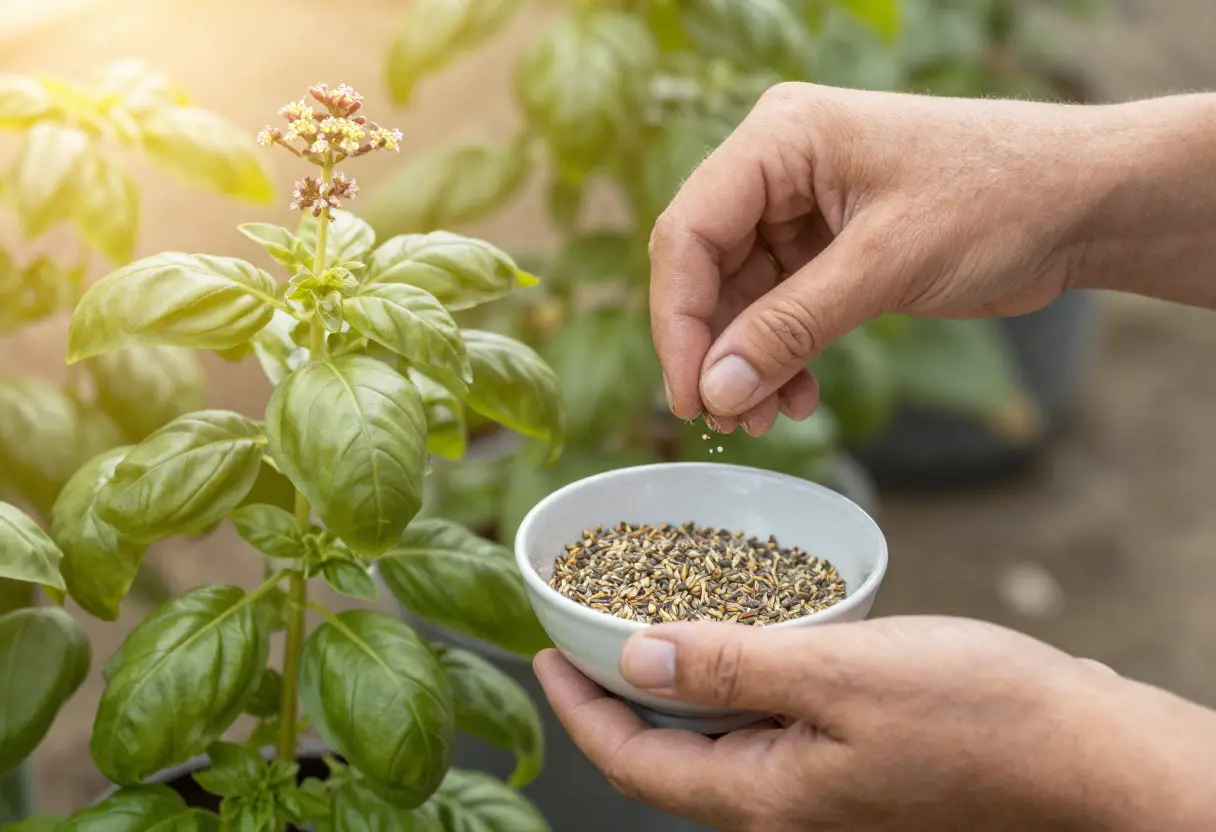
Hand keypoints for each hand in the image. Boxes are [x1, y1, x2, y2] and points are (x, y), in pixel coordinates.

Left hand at [535, 616, 1215, 830]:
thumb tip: (631, 660)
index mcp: (767, 799)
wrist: (1086, 753)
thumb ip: (730, 669)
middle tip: (580, 634)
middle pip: (665, 760)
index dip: (576, 710)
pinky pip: (764, 731)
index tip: (543, 653)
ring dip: (670, 692)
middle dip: (611, 701)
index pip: (634, 764)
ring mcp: (820, 794)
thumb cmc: (978, 713)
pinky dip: (731, 687)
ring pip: (714, 746)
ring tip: (645, 626)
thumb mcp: (841, 674)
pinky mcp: (852, 768)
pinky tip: (738, 641)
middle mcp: (784, 809)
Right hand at [648, 82, 1170, 433]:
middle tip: (727, 416)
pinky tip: (797, 395)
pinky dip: (782, 354)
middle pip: (706, 266)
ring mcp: (802, 206)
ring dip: (748, 360)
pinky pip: (779, 306)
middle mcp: (779, 165)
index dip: (679, 320)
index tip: (691, 394)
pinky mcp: (828, 244)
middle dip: (714, 347)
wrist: (1082, 202)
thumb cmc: (1000, 199)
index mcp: (782, 138)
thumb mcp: (886, 265)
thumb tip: (718, 390)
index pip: (690, 231)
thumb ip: (792, 328)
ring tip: (766, 417)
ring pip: (740, 294)